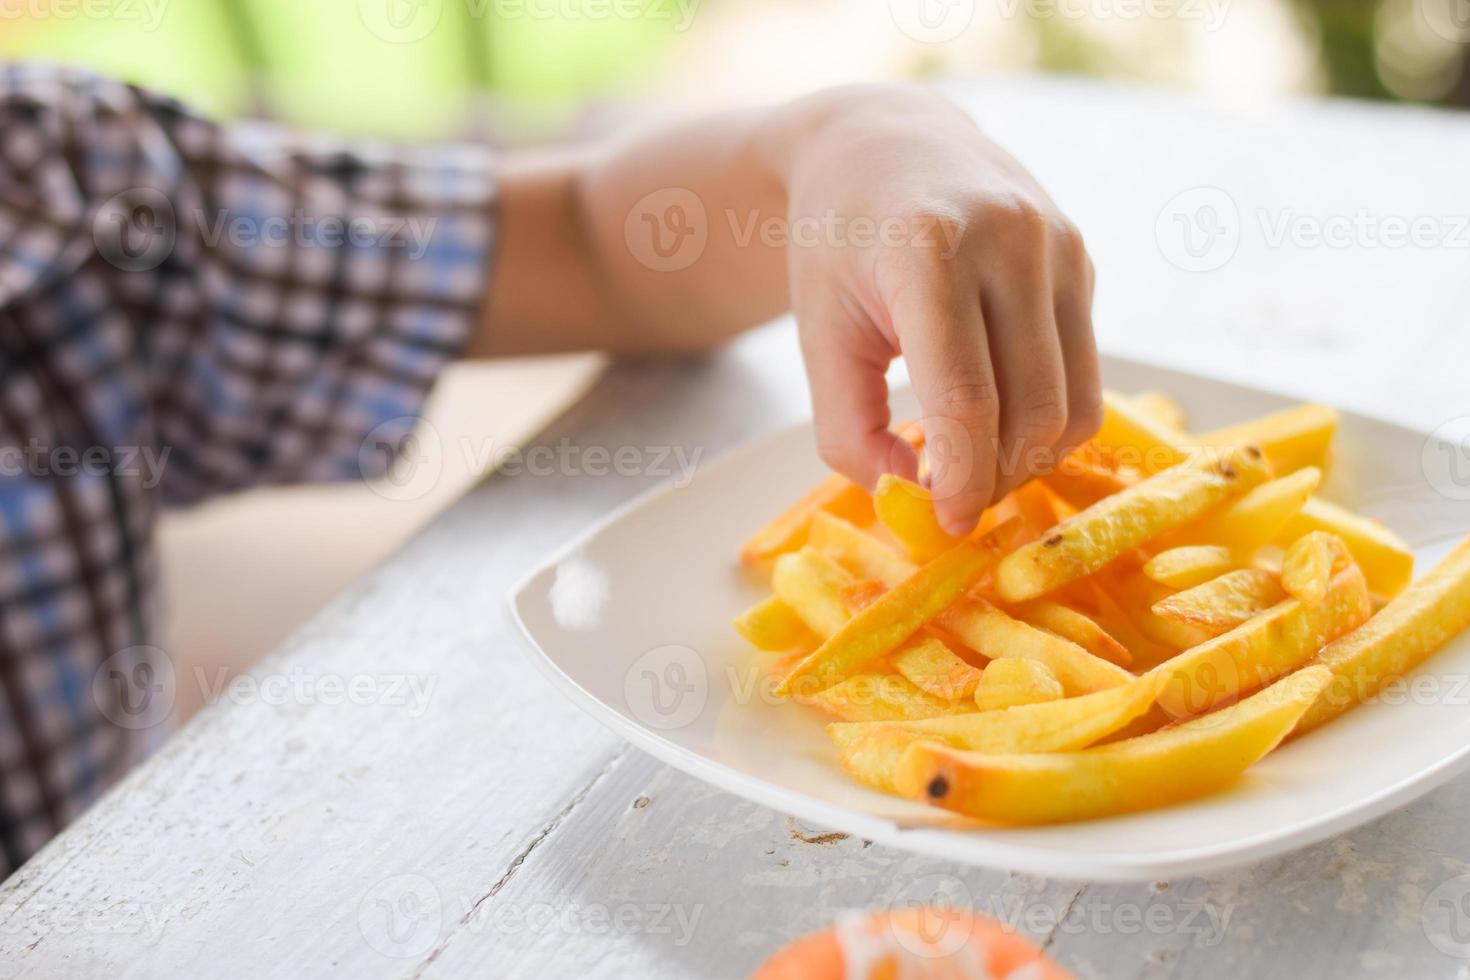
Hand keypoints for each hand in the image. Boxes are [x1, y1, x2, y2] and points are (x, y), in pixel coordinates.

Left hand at [767, 85, 1102, 534]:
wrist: (886, 143)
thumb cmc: (840, 244)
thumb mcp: (819, 334)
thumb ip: (848, 429)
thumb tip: (910, 498)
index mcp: (929, 251)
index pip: (966, 396)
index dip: (963, 478)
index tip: (947, 524)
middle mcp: (1010, 240)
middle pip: (1032, 408)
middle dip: (997, 477)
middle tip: (953, 500)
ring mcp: (1059, 247)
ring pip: (1075, 401)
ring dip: (1030, 458)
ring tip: (975, 464)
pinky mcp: (1083, 262)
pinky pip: (1084, 372)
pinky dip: (1046, 418)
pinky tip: (997, 418)